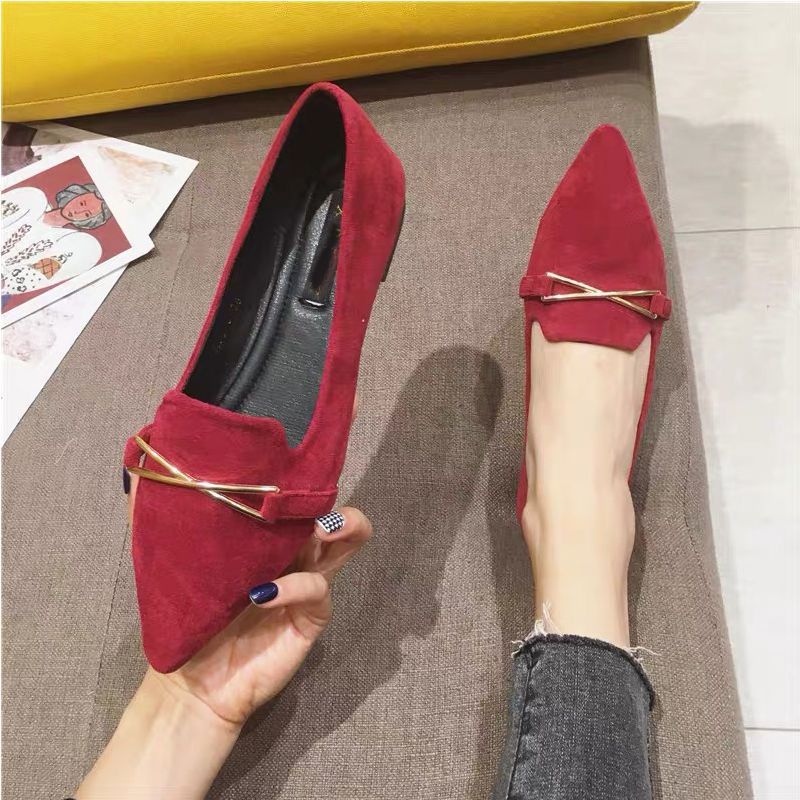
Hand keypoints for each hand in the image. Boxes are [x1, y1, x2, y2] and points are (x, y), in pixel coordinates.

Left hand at [127, 475, 371, 728]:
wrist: (193, 682)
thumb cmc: (189, 618)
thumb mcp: (184, 564)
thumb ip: (178, 526)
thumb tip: (136, 477)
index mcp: (271, 540)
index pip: (299, 503)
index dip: (302, 484)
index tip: (285, 472)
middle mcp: (296, 556)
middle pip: (340, 520)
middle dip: (338, 505)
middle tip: (316, 507)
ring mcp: (307, 586)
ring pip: (346, 547)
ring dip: (342, 527)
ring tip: (320, 528)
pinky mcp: (311, 617)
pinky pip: (316, 590)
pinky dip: (293, 586)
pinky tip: (261, 593)